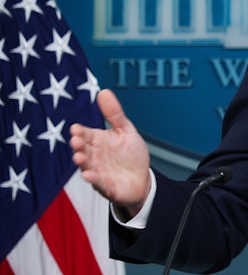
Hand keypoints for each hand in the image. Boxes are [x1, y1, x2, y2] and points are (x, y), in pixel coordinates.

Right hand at [69, 89, 151, 217]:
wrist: (141, 179)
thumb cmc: (130, 154)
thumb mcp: (125, 130)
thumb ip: (115, 114)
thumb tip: (103, 91)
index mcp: (99, 141)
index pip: (86, 135)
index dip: (81, 133)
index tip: (76, 129)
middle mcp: (95, 157)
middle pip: (84, 150)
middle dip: (79, 146)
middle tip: (75, 141)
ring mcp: (99, 172)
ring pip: (87, 167)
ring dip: (83, 163)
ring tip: (78, 157)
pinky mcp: (106, 187)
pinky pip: (99, 184)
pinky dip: (94, 180)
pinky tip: (89, 175)